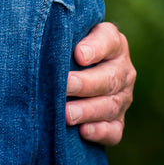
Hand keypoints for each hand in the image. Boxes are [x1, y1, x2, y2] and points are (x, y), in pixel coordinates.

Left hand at [64, 21, 135, 145]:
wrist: (76, 70)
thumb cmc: (65, 46)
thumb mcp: (67, 34)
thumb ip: (61, 32)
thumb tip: (41, 37)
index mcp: (112, 42)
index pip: (108, 41)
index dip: (95, 48)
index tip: (78, 54)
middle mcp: (122, 69)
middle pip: (110, 78)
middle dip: (86, 84)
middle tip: (65, 86)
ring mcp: (122, 97)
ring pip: (110, 106)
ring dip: (88, 111)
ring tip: (67, 114)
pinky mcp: (117, 121)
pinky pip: (114, 130)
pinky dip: (100, 132)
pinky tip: (83, 131)